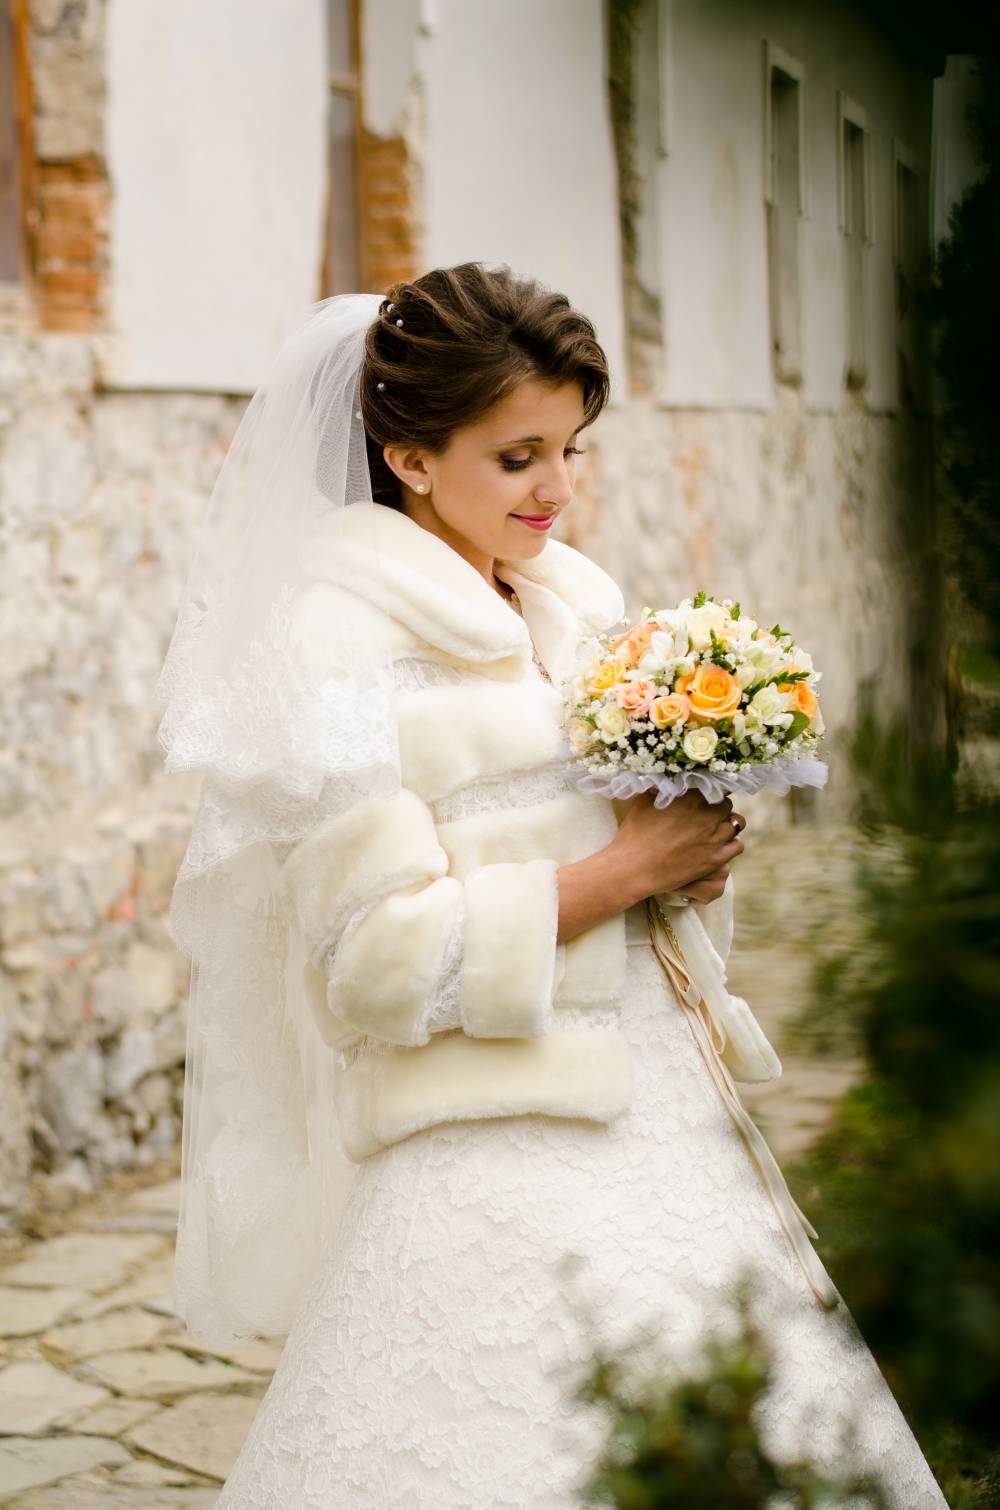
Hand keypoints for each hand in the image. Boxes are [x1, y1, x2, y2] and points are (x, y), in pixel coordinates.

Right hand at [612, 789, 745, 904]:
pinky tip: (718, 845)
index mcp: (691, 796)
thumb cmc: (634, 834)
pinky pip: (737, 845)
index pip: (717, 786)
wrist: (633, 868)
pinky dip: (731, 843)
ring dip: (725, 825)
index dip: (712, 791)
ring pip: (736, 823)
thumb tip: (666, 778)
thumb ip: (660, 787)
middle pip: (727, 804)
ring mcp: (713, 837)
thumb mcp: (643, 801)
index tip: (707, 797)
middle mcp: (707, 813)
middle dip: (717, 809)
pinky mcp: (716, 858)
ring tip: (713, 831)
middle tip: (705, 816)